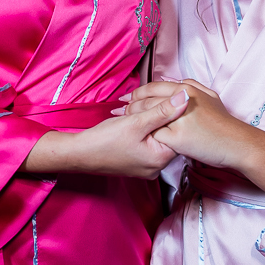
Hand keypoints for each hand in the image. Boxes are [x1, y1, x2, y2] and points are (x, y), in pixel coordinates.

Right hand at [20, 90, 188, 179]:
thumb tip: (185, 98)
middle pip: (168, 133)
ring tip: (134, 114)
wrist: (78, 154)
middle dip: (157, 115)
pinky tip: (132, 121)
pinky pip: (148, 141)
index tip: (158, 101)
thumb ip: (162, 110)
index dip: (170, 111)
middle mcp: (158, 167)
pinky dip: (142, 129)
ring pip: (157, 135)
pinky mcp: (138, 161)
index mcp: (161, 159)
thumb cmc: (104, 140)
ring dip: (148, 120)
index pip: (178, 130)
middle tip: (142, 108)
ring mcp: (148, 165)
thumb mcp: (135, 122)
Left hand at [122, 79, 264, 209]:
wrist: (239, 144)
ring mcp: (179, 118)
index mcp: (189, 88)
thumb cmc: (225, 125)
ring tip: (121, 119)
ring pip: (148, 114)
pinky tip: (134, 135)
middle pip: (148, 99)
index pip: (155, 86)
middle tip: (119, 107)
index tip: (128, 97)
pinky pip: (156, 133)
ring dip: (133, 116)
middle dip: (131, 103)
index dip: (139, 92)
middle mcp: (182, 99)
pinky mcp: (179, 137)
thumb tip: (180, 84)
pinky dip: (143, 132)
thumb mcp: (212, 98)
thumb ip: (194, 88)